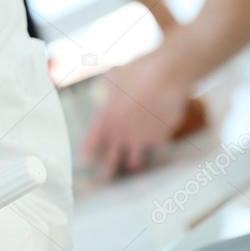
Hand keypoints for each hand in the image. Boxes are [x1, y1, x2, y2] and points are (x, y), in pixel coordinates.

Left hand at [81, 54, 188, 180]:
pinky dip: (156, 143)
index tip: (84, 162)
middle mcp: (122, 133)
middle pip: (111, 160)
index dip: (88, 152)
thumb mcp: (115, 77)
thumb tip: (107, 89)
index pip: (92, 141)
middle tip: (104, 180)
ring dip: (133, 162)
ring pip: (134, 161)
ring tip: (132, 165)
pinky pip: (156, 146)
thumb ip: (109, 89)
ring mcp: (141, 139)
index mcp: (106, 118)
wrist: (166, 74)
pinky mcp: (160, 139)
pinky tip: (158, 137)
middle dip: (107, 171)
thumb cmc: (138, 71)